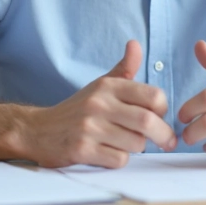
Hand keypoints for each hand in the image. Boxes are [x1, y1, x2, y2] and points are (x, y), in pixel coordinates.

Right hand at [21, 40, 176, 167]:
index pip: (153, 96)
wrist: (38, 130)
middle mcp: (98, 103)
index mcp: (107, 86)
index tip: (159, 116)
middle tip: (167, 141)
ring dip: (137, 148)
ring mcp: (89, 127)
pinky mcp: (82, 150)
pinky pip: (118, 160)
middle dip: (163, 135)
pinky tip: (108, 152)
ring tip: (125, 142)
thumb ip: (123, 68)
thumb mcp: (100, 85)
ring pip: (136, 144)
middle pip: (147, 122)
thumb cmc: (77, 109)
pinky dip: (119, 159)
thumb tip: (135, 44)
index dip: (162, 109)